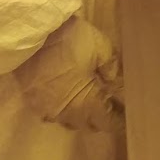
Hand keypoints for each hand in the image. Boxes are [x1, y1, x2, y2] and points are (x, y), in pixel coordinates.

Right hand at [12, 15, 122, 131]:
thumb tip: (119, 85)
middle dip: (103, 118)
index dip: (121, 122)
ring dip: (83, 115)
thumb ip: (113, 69)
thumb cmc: (70, 40)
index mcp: (87, 104)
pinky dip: (65, 109)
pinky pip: (53, 114)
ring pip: (70, 121)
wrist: (29, 33)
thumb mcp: (101, 48)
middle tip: (114, 103)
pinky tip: (69, 96)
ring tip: (93, 99)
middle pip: (90, 125)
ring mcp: (46, 110)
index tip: (130, 117)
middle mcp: (66, 114)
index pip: (109, 123)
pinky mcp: (31, 102)